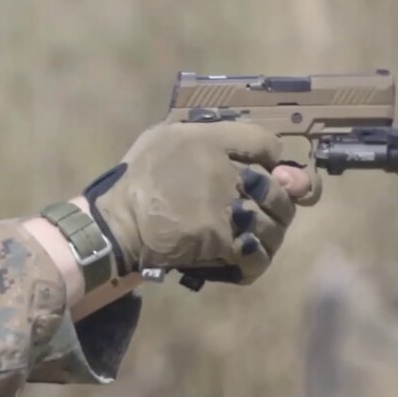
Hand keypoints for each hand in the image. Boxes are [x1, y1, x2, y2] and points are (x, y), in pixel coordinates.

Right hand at [83, 122, 318, 284]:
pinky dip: (255, 258)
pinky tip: (244, 255)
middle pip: (280, 187)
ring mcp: (226, 207)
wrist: (118, 225)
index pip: (266, 142)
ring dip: (267, 232)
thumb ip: (204, 138)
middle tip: (260, 210)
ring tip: (249, 235)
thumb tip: (242, 148)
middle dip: (277, 200)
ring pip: (275, 223)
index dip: (272, 159)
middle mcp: (224, 169)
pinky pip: (257, 254)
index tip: (265, 171)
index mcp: (208, 140)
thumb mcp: (163, 139)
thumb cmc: (138, 181)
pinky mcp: (221, 240)